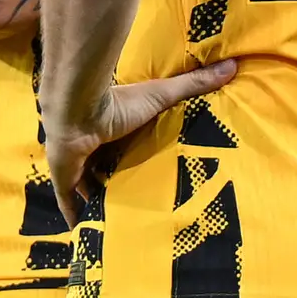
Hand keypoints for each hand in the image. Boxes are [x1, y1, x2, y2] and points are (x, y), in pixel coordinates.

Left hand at [42, 57, 239, 211]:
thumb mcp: (161, 95)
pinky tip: (84, 232)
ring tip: (115, 221)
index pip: (121, 146)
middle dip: (113, 182)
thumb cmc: (117, 103)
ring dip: (96, 201)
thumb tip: (232, 66)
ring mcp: (75, 164)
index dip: (130, 157)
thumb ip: (192, 85)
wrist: (79, 110)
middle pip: (103, 169)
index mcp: (111, 130)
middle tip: (134, 201)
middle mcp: (91, 148)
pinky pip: (68, 202)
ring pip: (86, 187)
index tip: (145, 169)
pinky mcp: (64, 178)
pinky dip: (75, 215)